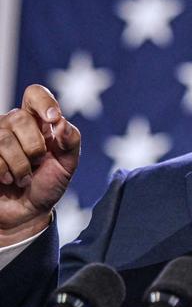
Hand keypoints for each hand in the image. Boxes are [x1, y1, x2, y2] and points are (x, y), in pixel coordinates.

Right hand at [0, 85, 80, 245]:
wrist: (27, 213)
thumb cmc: (48, 183)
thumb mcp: (68, 164)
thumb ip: (70, 141)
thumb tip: (61, 123)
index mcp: (37, 121)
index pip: (35, 94)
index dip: (43, 102)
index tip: (53, 119)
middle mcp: (12, 124)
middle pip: (19, 118)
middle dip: (34, 147)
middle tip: (37, 164)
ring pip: (3, 139)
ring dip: (20, 166)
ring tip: (24, 178)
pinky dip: (4, 172)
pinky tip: (7, 180)